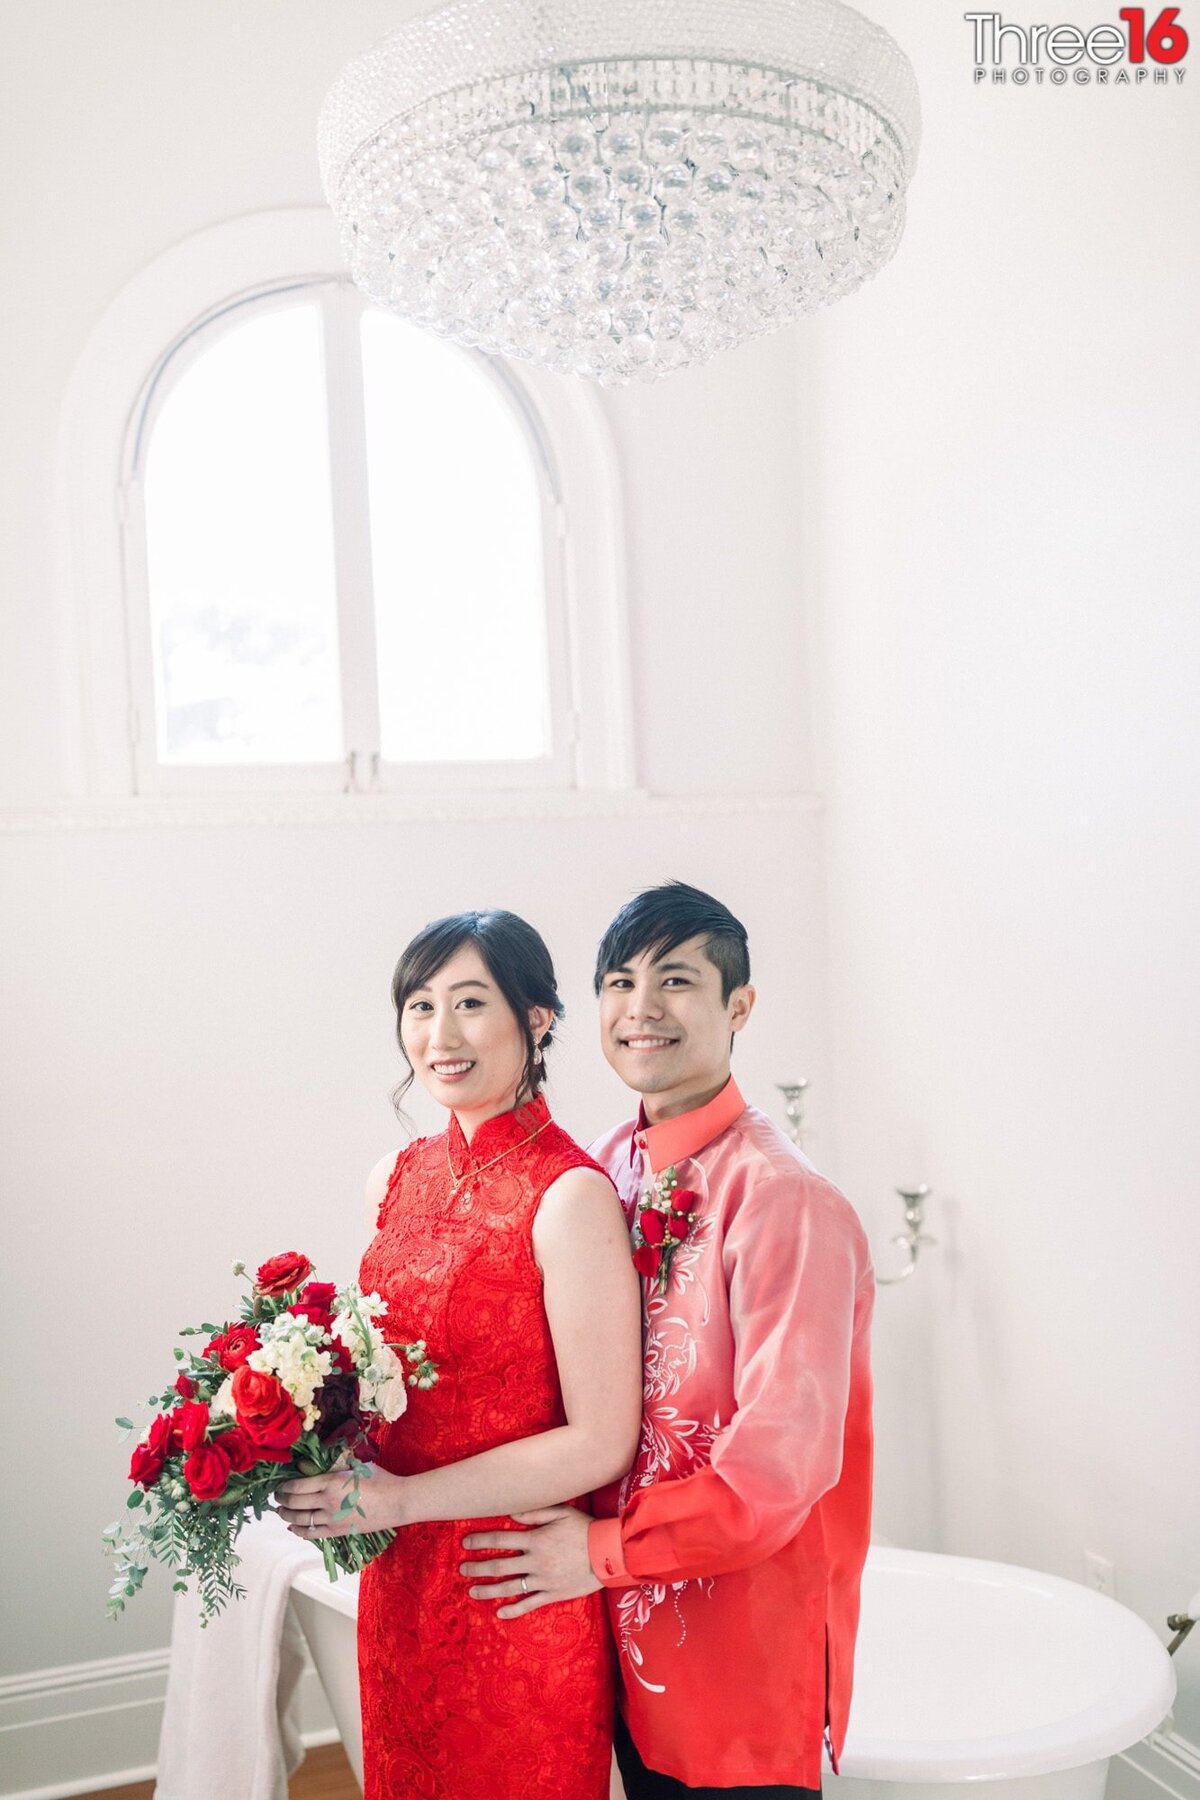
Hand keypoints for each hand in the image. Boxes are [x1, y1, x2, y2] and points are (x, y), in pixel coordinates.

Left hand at [276, 1465, 406, 1537]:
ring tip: (281, 1512)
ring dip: (286, 1516)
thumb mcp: (355, 1466)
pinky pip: (312, 1534)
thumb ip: (334, 1466)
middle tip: (277, 1498)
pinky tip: (293, 1528)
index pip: (297, 1486)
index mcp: (331, 1481)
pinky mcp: (338, 1532)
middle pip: (295, 1504)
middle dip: (281, 1501)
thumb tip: (313, 1466)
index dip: (284, 1487)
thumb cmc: (379, 1479)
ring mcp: (332, 1519)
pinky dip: (299, 1531)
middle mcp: (327, 1501)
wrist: (396, 1501)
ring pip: (300, 1520)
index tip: (279, 1486)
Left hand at [459, 1505, 600, 1617]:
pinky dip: (514, 1609)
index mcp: (535, 1539)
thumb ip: (534, 1512)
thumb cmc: (585, 1529)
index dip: (480, 1540)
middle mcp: (535, 1561)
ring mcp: (543, 1580)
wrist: (608, 1553)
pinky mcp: (552, 1594)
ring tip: (472, 1591)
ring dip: (488, 1589)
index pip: (500, 1540)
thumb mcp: (561, 1512)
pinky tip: (500, 1612)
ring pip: (509, 1587)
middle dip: (477, 1566)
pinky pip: (529, 1604)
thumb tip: (510, 1513)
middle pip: (499, 1565)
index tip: (465, 1543)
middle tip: (462, 1568)